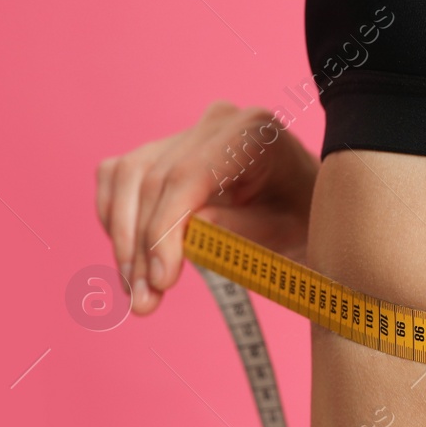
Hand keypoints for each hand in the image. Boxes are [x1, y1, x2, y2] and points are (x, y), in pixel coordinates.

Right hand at [94, 101, 318, 314]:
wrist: (309, 206)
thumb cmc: (306, 223)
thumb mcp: (288, 237)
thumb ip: (239, 233)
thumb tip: (182, 237)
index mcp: (254, 133)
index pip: (189, 174)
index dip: (166, 229)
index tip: (161, 280)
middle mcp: (216, 123)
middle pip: (154, 179)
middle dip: (142, 248)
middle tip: (144, 303)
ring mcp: (186, 134)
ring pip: (127, 176)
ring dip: (122, 240)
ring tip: (137, 293)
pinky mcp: (163, 151)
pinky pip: (118, 178)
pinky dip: (116, 220)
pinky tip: (130, 261)